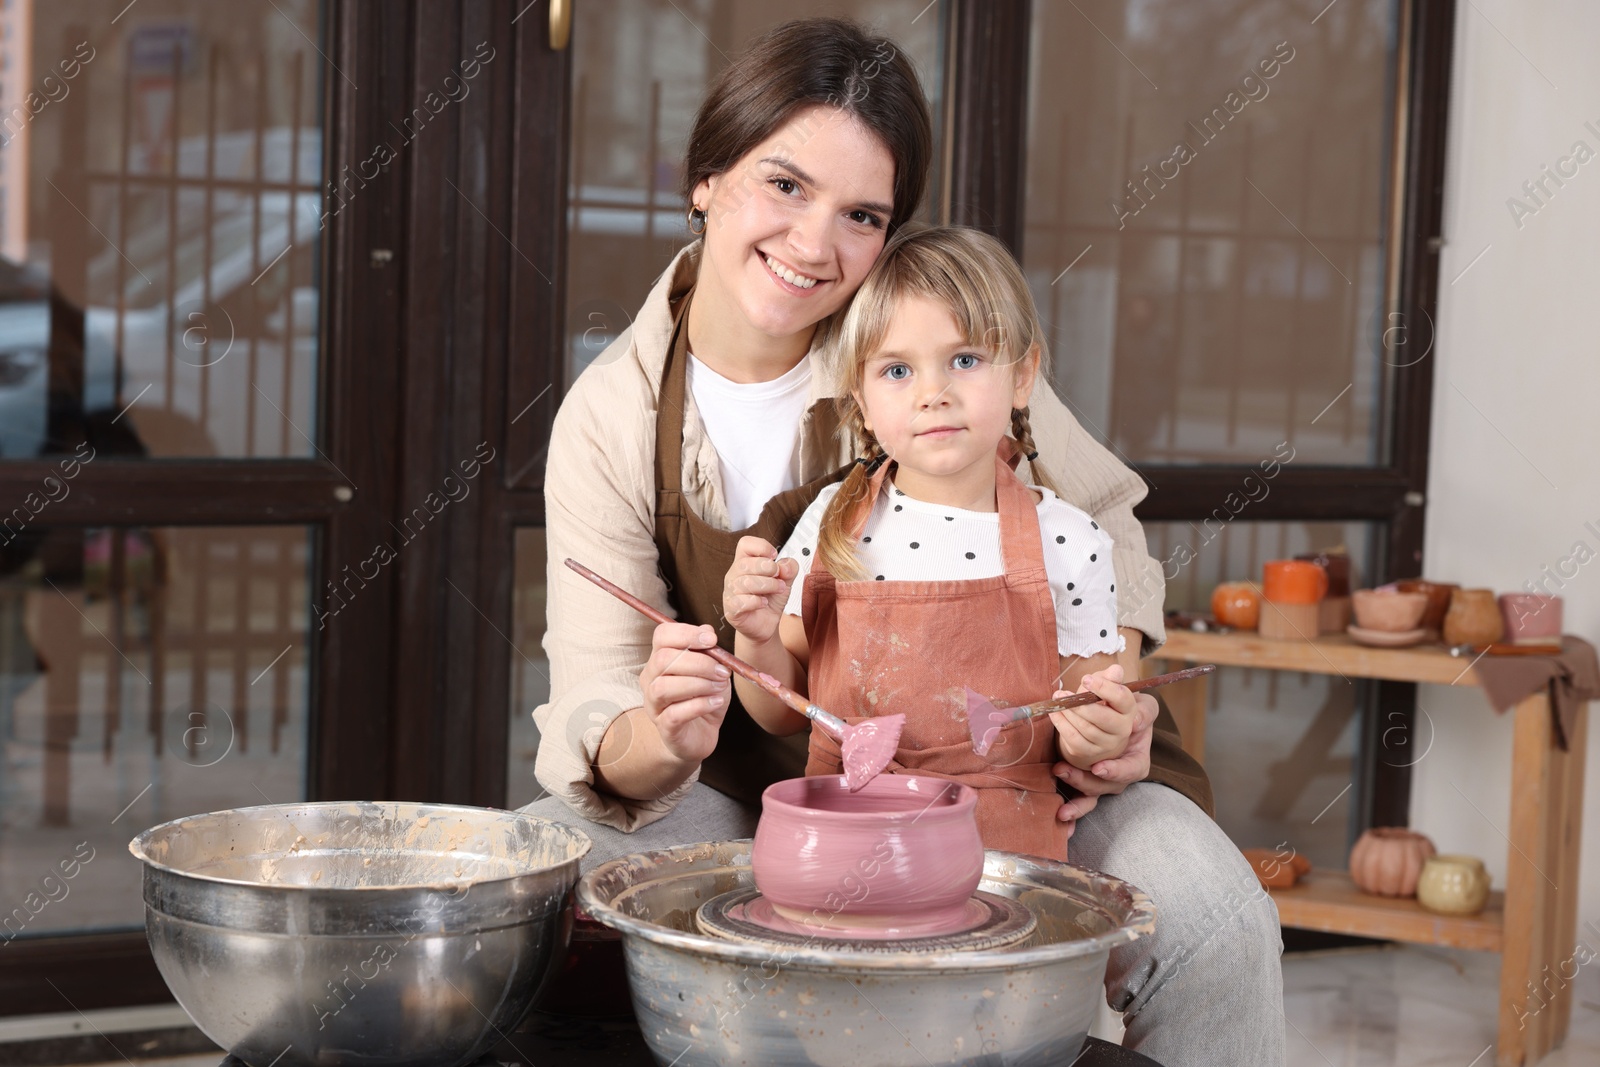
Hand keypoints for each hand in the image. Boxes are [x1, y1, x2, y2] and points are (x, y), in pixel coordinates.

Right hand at [638, 621, 731, 763]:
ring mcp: (654, 705)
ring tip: (719, 687)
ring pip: (664, 687)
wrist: (701, 735)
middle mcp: (651, 679)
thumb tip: (707, 630)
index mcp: (660, 659)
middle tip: (723, 671)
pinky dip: (700, 705)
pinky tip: (716, 702)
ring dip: (698, 684)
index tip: (712, 641)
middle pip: (663, 659)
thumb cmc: (703, 698)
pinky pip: (675, 713)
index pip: (661, 636)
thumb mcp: (712, 671)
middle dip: (699, 662)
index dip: (686, 634)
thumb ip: (708, 651)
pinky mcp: (664, 727)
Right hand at [723, 536, 798, 645]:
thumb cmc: (771, 599)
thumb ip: (789, 568)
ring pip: (745, 582)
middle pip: (745, 563)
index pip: (745, 544)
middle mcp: (734, 575)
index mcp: (745, 562)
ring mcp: (730, 592)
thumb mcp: (785, 580)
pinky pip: (741, 601)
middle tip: (779, 578)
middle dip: (768, 568)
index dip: (761, 546)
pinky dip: (756, 602)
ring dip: (768, 585)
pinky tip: (764, 603)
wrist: (766, 624)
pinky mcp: (731, 609)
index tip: (774, 556)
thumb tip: (785, 566)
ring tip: (778, 590)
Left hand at [1048, 663, 1137, 769]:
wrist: (1091, 730)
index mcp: (1129, 709)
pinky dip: (1061, 724)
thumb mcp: (1104, 688)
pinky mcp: (1089, 753)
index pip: (1122, 698)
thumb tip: (1116, 670)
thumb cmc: (1098, 704)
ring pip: (1086, 728)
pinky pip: (1073, 738)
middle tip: (1065, 693)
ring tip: (1058, 699)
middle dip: (1082, 705)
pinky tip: (1054, 712)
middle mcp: (1122, 729)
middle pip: (1103, 717)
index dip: (1104, 688)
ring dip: (1068, 712)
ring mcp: (1107, 744)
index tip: (1086, 679)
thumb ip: (1109, 678)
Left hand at [1053, 692, 1155, 824]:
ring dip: (1074, 798)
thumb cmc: (1131, 710)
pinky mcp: (1084, 782)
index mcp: (1136, 761)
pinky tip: (1060, 815)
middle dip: (1082, 781)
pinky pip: (1078, 800)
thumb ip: (1145, 713)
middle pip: (1103, 786)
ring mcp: (1101, 783)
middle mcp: (1118, 777)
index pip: (1131, 770)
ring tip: (1058, 789)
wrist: (1112, 714)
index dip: (1115, 771)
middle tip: (1062, 769)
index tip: (1098, 768)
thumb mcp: (1145, 707)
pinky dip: (1070, 810)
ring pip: (1089, 796)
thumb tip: (1135, 723)